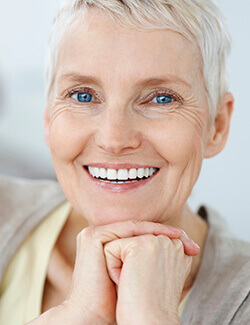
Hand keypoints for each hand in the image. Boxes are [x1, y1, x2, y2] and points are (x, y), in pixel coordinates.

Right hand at [28, 221, 196, 324]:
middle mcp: (101, 237)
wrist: (96, 315)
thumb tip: (179, 251)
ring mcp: (95, 235)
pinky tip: (163, 237)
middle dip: (166, 233)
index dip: (165, 237)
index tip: (191, 247)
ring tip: (180, 237)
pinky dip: (145, 232)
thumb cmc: (118, 301)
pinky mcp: (92, 236)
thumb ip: (150, 259)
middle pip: (139, 230)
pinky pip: (124, 229)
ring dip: (159, 230)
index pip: (141, 235)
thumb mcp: (139, 276)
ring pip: (134, 227)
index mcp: (108, 244)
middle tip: (190, 241)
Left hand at [104, 230, 198, 324]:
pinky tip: (126, 282)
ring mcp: (155, 241)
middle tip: (143, 286)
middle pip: (132, 243)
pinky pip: (111, 249)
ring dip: (121, 266)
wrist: (150, 323)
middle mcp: (170, 241)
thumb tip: (140, 244)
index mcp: (179, 248)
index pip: (145, 244)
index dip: (139, 265)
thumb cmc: (151, 306)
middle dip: (130, 263)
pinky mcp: (138, 244)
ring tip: (135, 284)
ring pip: (121, 245)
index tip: (149, 286)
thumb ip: (158, 256)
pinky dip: (112, 268)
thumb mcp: (159, 274)